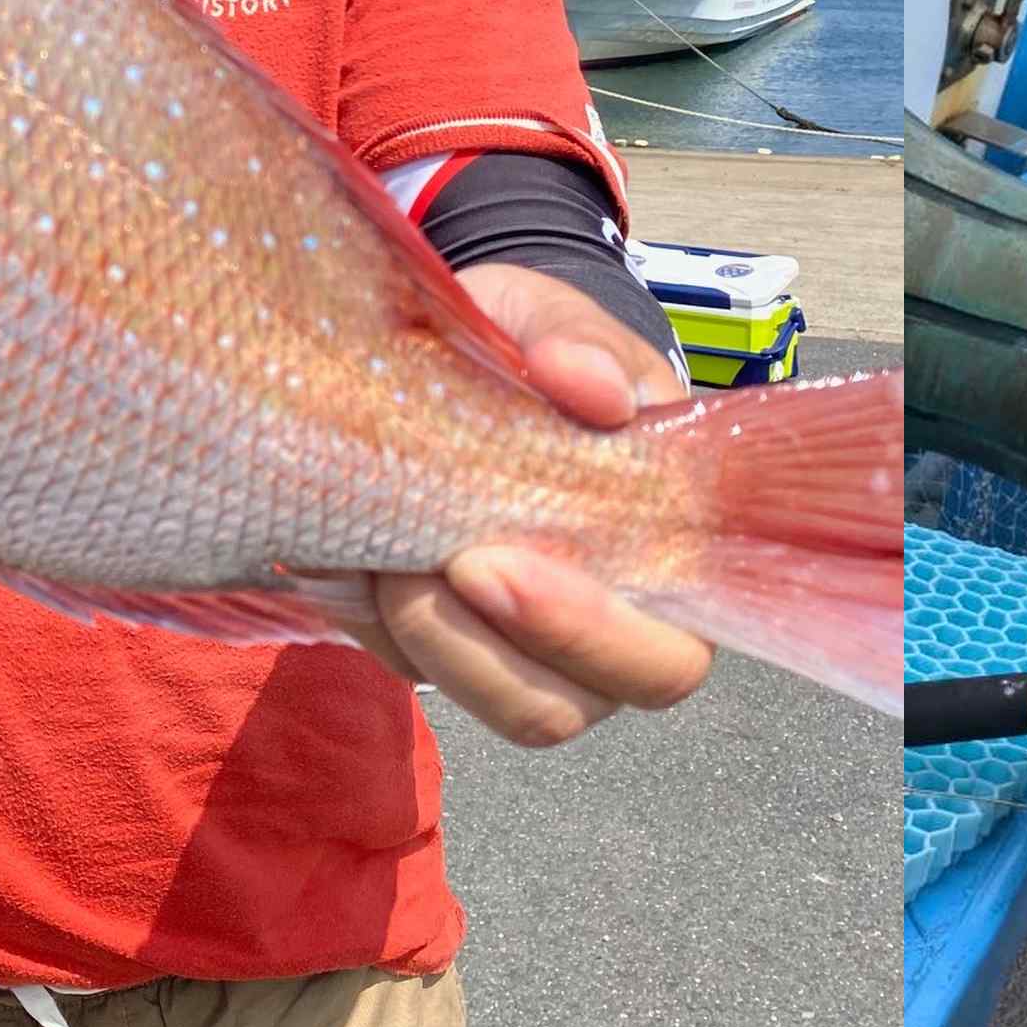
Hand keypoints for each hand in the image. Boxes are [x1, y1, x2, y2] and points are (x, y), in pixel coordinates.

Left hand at [355, 261, 713, 746]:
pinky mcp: (447, 651)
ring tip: (384, 550)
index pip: (668, 652)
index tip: (498, 559)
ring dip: (427, 643)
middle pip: (566, 709)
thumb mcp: (550, 317)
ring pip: (486, 707)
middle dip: (488, 651)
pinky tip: (357, 550)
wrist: (446, 351)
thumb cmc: (530, 344)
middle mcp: (608, 627)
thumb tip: (594, 389)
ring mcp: (523, 651)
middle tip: (434, 563)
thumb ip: (578, 339)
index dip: (593, 632)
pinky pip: (414, 674)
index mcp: (669, 555)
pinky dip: (376, 625)